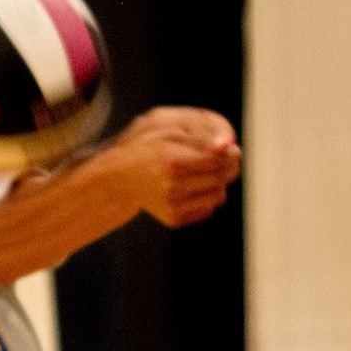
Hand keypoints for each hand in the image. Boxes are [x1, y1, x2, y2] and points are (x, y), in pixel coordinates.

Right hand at [116, 107, 240, 228]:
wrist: (120, 177)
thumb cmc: (148, 149)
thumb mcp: (171, 132)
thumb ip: (202, 137)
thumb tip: (228, 147)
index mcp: (173, 161)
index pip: (220, 159)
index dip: (230, 153)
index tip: (229, 149)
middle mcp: (172, 187)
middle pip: (222, 178)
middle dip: (227, 167)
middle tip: (221, 159)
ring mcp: (172, 206)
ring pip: (219, 196)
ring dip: (217, 183)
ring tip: (202, 174)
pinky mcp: (173, 219)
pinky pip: (207, 209)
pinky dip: (204, 198)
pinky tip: (191, 188)